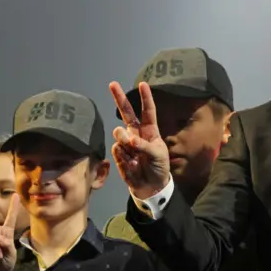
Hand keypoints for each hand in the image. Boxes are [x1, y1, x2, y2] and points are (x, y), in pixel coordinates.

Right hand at [109, 81, 169, 198]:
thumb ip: (143, 145)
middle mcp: (136, 133)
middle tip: (112, 84)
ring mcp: (126, 143)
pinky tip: (131, 165)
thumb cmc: (158, 167)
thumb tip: (128, 139)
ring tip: (135, 158)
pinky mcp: (118, 154)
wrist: (150, 186)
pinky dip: (123, 157)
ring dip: (126, 144)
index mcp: (150, 131)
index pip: (148, 111)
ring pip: (119, 134)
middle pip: (126, 112)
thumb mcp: (157, 155)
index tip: (143, 84)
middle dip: (119, 98)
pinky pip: (116, 149)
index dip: (146, 98)